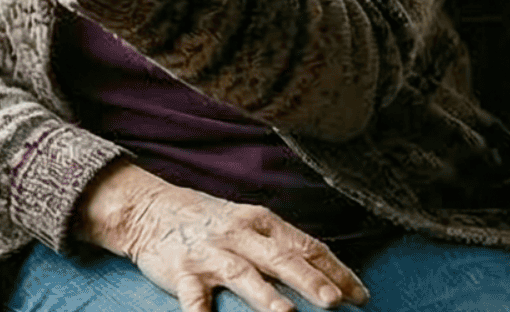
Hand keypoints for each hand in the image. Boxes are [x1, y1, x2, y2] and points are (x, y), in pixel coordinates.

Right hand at [79, 161, 367, 311]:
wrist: (149, 208)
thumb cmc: (209, 221)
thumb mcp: (249, 223)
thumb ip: (283, 245)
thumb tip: (329, 273)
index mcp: (262, 221)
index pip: (306, 246)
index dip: (335, 271)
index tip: (360, 295)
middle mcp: (240, 235)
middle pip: (281, 258)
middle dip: (311, 281)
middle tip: (337, 302)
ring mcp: (211, 253)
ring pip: (243, 275)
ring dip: (266, 296)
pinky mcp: (183, 271)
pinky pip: (194, 296)